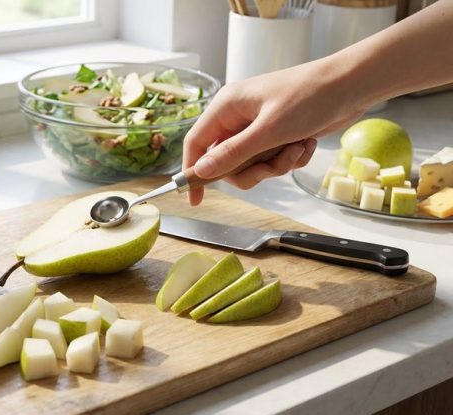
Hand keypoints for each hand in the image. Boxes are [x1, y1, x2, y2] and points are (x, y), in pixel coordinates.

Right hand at [182, 59, 369, 205]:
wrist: (352, 85)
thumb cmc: (310, 96)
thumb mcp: (269, 130)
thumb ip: (233, 153)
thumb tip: (201, 170)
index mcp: (227, 107)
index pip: (196, 143)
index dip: (192, 171)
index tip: (196, 198)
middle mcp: (238, 118)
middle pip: (226, 161)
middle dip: (252, 170)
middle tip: (272, 167)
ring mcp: (258, 127)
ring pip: (251, 165)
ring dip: (274, 165)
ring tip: (295, 149)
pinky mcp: (277, 134)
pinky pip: (271, 161)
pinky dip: (289, 159)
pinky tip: (305, 144)